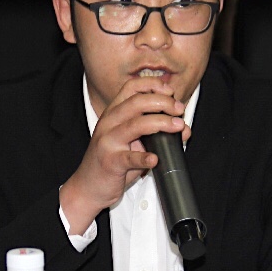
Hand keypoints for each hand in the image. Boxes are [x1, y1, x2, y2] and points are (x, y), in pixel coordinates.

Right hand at [59, 74, 189, 233]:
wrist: (88, 185)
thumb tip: (183, 128)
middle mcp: (109, 122)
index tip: (170, 92)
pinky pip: (129, 158)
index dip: (153, 84)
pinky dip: (144, 158)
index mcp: (113, 113)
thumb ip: (153, 132)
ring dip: (161, 123)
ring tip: (178, 127)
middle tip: (179, 110)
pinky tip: (155, 158)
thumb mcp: (131, 141)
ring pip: (135, 125)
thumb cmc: (113, 161)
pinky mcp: (110, 162)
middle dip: (163, 102)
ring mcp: (108, 141)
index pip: (131, 87)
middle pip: (136, 102)